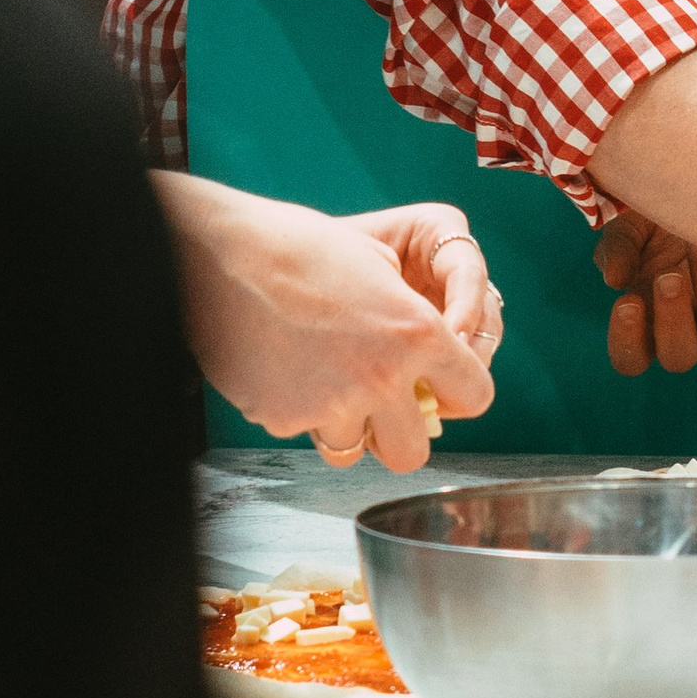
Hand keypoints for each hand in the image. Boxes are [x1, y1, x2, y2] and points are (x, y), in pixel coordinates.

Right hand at [151, 175, 497, 465]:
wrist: (221, 255)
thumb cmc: (300, 247)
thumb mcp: (379, 265)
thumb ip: (416, 320)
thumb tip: (432, 361)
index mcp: (419, 334)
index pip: (476, 396)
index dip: (457, 392)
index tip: (439, 386)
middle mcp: (382, 377)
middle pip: (416, 451)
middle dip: (401, 431)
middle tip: (382, 404)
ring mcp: (331, 405)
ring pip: (356, 450)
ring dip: (347, 425)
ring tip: (322, 377)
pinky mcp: (285, 419)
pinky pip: (305, 432)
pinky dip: (299, 410)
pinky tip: (284, 369)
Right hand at [594, 209, 696, 377]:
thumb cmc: (660, 217)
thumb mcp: (630, 227)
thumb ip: (618, 250)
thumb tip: (615, 279)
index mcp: (649, 315)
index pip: (631, 358)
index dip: (627, 342)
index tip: (627, 302)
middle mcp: (690, 323)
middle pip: (679, 358)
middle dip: (672, 321)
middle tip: (668, 277)